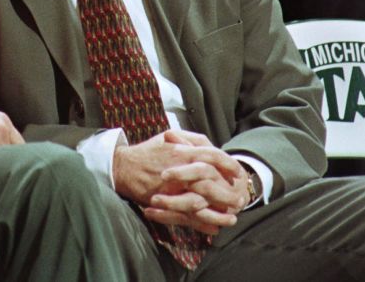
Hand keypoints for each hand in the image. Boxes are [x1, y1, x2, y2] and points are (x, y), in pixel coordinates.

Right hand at [113, 130, 246, 233]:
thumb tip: (209, 145)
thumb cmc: (148, 151)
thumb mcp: (169, 137)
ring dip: (219, 213)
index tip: (239, 172)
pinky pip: (187, 216)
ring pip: (202, 203)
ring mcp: (172, 188)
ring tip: (232, 218)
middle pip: (212, 182)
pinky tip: (214, 228)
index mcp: (182, 152)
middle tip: (240, 198)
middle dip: (228, 192)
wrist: (123, 167)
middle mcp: (180, 170)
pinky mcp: (165, 203)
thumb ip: (190, 139)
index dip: (229, 164)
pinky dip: (202, 224)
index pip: (213, 155)